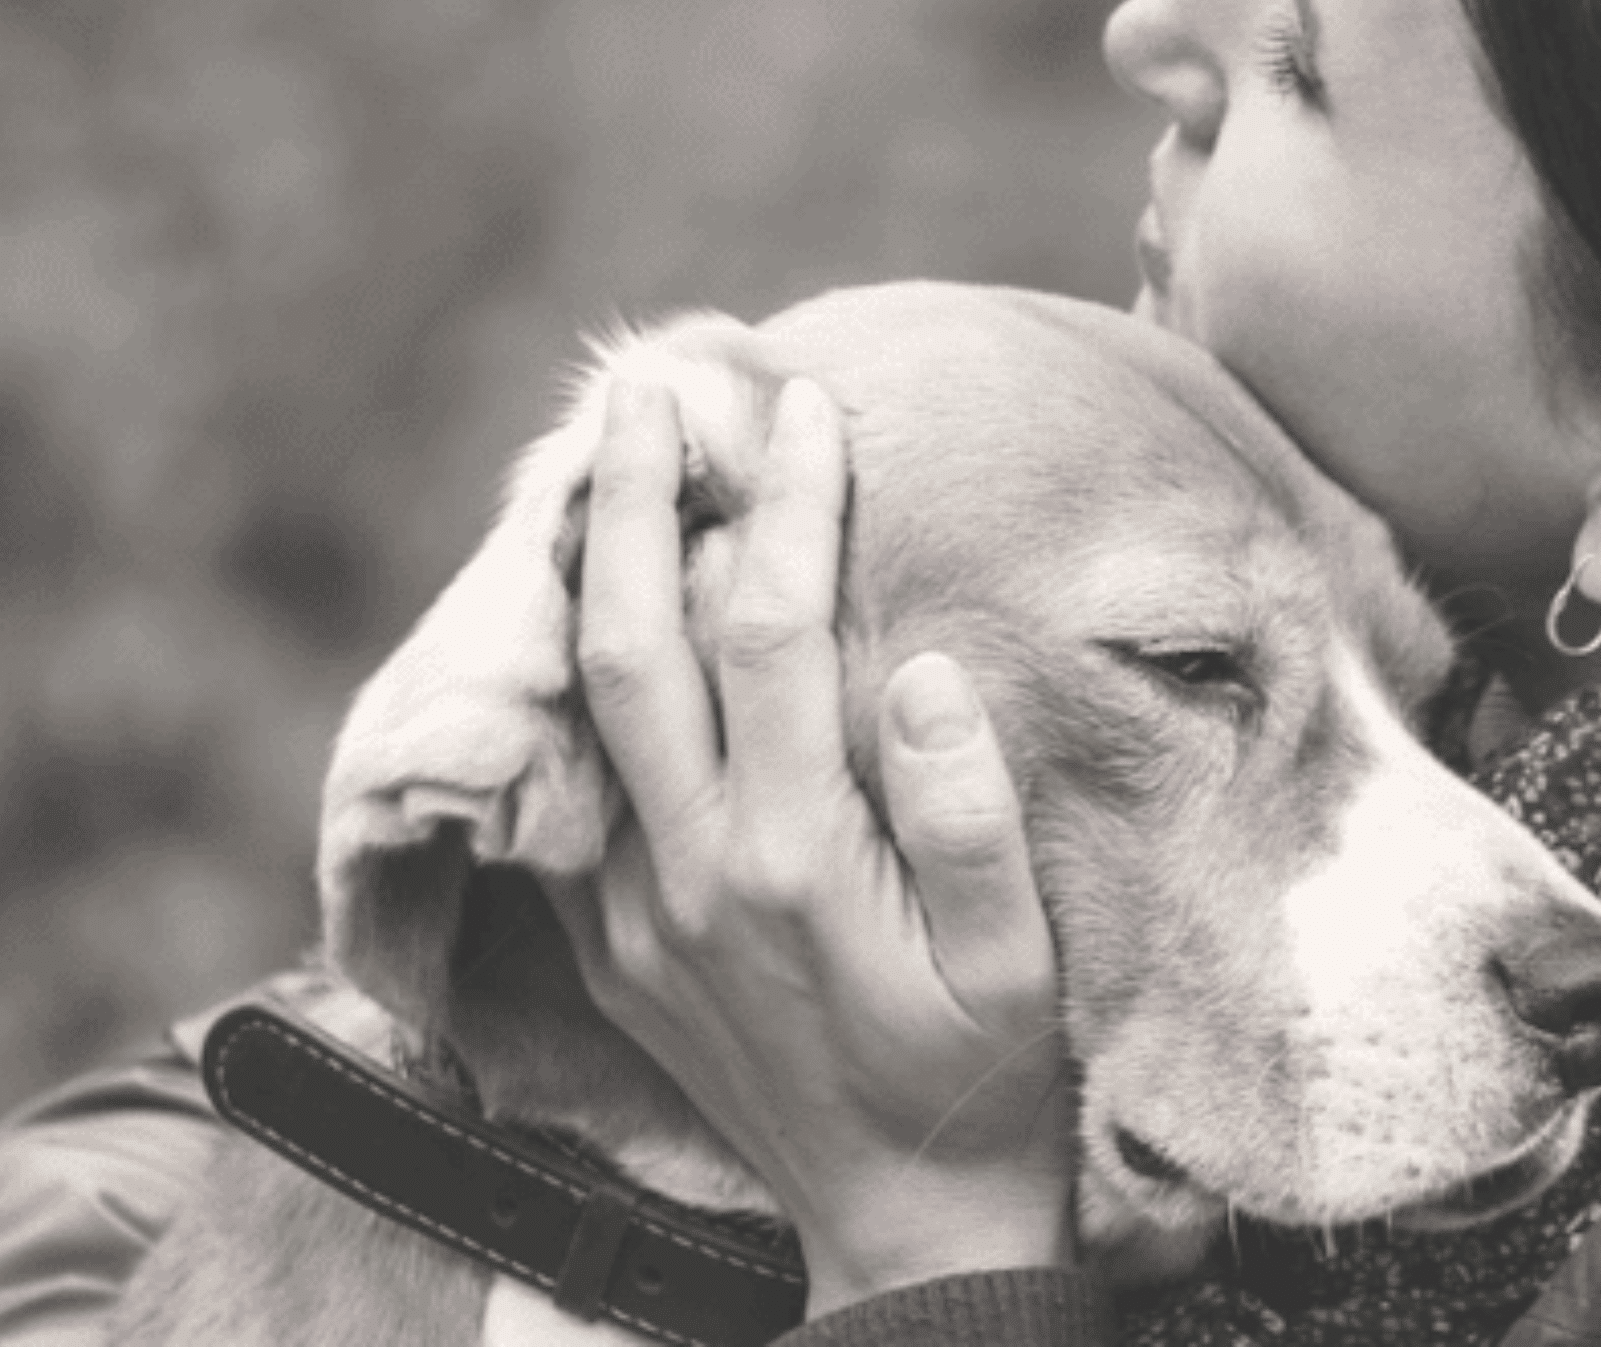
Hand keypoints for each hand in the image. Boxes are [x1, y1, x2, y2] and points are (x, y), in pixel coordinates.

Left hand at [553, 372, 1076, 1317]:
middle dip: (638, 503)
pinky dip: (578, 682)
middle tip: (645, 390)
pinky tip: (599, 619)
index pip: (772, 634)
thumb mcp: (1017, 963)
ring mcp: (632, 910)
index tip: (808, 412)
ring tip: (601, 467)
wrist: (898, 1220)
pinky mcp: (609, 943)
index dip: (788, 508)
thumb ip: (968, 815)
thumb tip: (916, 668)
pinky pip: (573, 787)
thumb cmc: (978, 1078)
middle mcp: (691, 872)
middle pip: (636, 645)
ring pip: (585, 708)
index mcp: (796, 856)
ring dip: (590, 576)